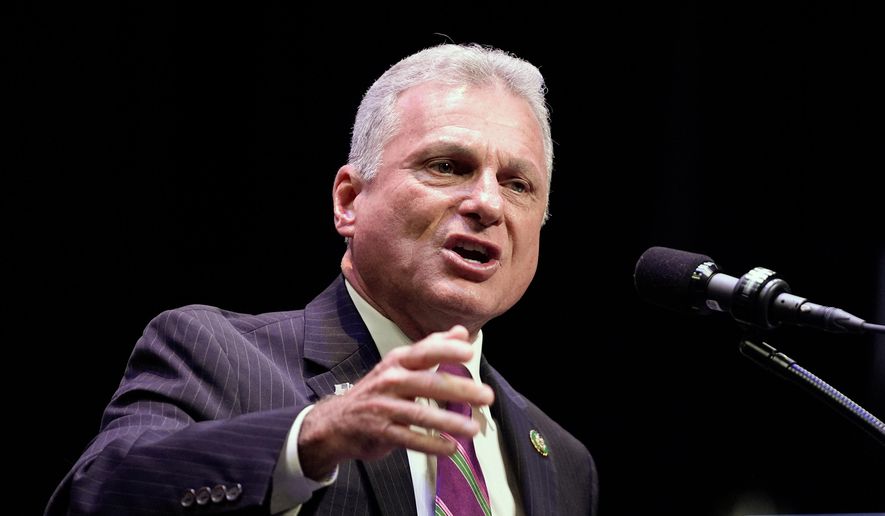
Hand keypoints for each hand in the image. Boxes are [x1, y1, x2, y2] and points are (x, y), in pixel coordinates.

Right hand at [297, 325, 493, 479]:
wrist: (336, 422)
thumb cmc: (378, 391)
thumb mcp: (400, 365)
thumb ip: (431, 348)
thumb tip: (461, 332)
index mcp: (397, 361)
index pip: (424, 352)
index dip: (446, 350)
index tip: (468, 352)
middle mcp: (390, 380)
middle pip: (428, 383)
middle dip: (460, 389)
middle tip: (486, 396)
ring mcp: (384, 407)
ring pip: (421, 414)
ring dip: (450, 422)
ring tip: (473, 429)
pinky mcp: (381, 432)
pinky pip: (410, 439)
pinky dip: (431, 445)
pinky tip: (450, 448)